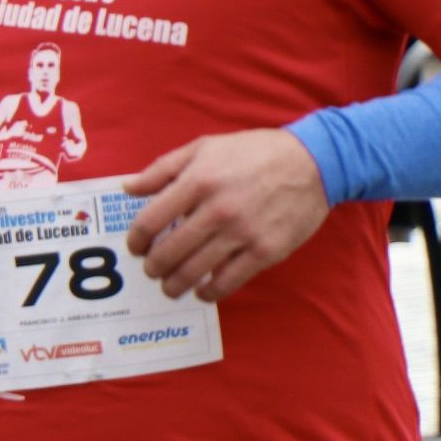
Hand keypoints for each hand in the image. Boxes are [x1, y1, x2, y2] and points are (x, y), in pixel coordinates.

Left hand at [121, 129, 330, 303]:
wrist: (312, 162)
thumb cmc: (253, 152)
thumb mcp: (204, 147)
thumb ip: (162, 169)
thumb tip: (128, 188)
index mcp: (198, 181)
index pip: (150, 221)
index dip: (136, 240)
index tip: (136, 248)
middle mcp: (217, 209)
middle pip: (169, 252)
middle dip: (154, 267)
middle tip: (152, 270)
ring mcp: (242, 233)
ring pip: (194, 272)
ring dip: (175, 285)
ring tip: (170, 286)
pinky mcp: (265, 251)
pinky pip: (228, 282)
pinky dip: (209, 293)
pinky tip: (203, 291)